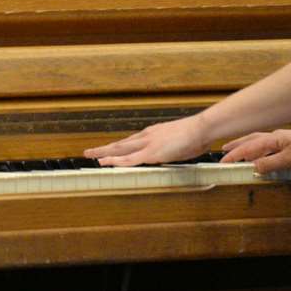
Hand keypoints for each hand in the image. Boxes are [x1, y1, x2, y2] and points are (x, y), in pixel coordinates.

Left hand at [84, 115, 211, 165]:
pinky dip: (115, 161)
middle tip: (89, 151)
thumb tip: (171, 152)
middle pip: (120, 144)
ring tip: (90, 155)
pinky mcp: (151, 153)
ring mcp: (147, 144)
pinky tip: (105, 162)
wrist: (201, 128)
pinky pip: (129, 159)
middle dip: (104, 148)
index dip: (117, 147)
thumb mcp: (180, 142)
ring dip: (104, 152)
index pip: (130, 142)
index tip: (108, 149)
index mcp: (153, 134)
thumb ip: (171, 148)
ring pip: (119, 149)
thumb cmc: (196, 136)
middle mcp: (146, 136)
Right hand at [221, 127, 290, 174]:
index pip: (249, 146)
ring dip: (249, 150)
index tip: (223, 161)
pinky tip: (263, 163)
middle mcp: (278, 139)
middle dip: (238, 146)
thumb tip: (253, 167)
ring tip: (239, 156)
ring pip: (262, 146)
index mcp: (275, 138)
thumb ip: (270, 163)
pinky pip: (272, 154)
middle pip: (252, 141)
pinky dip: (262, 157)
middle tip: (224, 152)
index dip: (235, 154)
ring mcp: (286, 145)